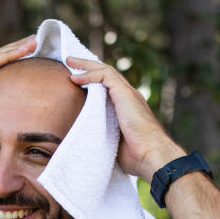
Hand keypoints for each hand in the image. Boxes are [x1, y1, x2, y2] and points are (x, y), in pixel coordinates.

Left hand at [65, 56, 185, 177]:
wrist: (150, 155)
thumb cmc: (134, 157)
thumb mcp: (112, 142)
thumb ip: (102, 134)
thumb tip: (85, 141)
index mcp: (126, 108)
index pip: (108, 87)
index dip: (92, 81)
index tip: (75, 80)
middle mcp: (128, 97)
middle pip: (106, 75)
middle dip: (87, 67)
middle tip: (70, 62)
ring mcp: (128, 94)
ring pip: (105, 70)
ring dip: (86, 65)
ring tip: (69, 61)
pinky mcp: (125, 94)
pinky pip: (105, 76)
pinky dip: (89, 74)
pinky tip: (75, 77)